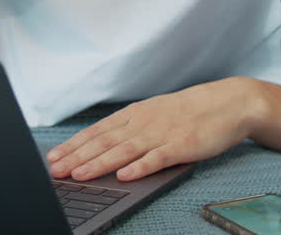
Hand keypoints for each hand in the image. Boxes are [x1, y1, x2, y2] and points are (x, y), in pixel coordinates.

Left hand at [46, 77, 260, 181]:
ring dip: (99, 163)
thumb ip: (131, 127)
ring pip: (124, 151)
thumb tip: (103, 143)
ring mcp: (161, 134)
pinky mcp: (181, 146)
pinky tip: (124, 176)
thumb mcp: (155, 113)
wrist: (227, 103)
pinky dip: (139, 167)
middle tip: (56, 170)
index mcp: (135, 114)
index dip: (74, 144)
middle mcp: (143, 122)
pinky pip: (156, 159)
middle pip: (104, 141)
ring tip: (79, 174)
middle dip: (77, 156)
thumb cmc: (189, 111)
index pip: (97, 131)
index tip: (54, 157)